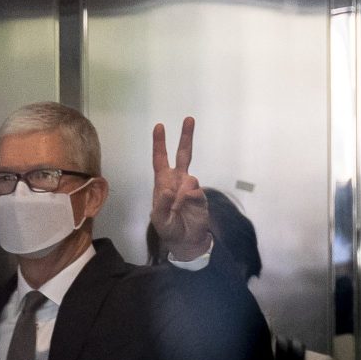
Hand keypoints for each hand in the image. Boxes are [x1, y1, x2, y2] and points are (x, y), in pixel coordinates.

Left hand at [150, 117, 210, 260]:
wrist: (186, 240)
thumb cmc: (169, 228)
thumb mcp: (159, 219)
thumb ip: (161, 205)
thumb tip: (166, 190)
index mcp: (162, 183)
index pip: (160, 160)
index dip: (159, 144)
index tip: (159, 126)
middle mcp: (177, 181)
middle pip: (183, 154)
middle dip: (186, 137)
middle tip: (189, 118)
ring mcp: (190, 187)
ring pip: (190, 177)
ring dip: (182, 193)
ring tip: (177, 208)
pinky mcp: (201, 195)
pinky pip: (196, 191)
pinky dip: (190, 199)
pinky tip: (186, 207)